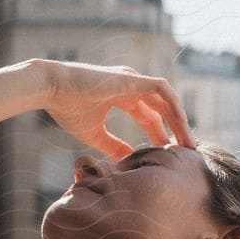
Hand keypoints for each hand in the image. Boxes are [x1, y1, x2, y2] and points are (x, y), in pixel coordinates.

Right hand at [39, 59, 194, 157]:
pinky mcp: (132, 79)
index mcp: (122, 96)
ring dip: (179, 121)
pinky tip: (181, 126)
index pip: (150, 116)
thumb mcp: (93, 133)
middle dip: (176, 130)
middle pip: (162, 109)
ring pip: (167, 100)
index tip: (169, 155)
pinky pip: (163, 91)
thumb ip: (112, 145)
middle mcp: (131, 85)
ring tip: (188, 144)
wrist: (51, 88)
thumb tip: (127, 159)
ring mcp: (133, 80)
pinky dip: (174, 108)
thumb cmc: (66, 107)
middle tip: (187, 153)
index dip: (161, 135)